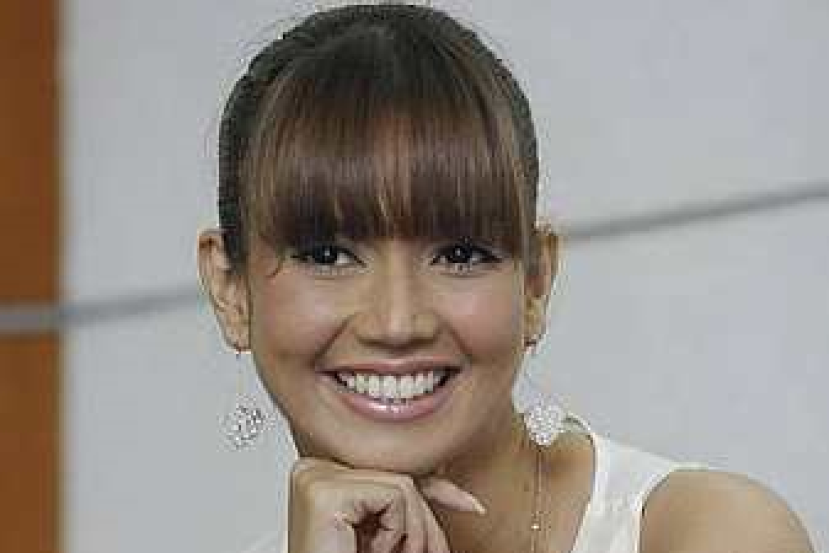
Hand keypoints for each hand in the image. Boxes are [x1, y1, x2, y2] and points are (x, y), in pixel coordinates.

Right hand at [287, 457, 485, 552]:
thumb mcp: (385, 532)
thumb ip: (406, 502)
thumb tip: (449, 477)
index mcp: (321, 474)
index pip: (390, 470)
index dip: (437, 489)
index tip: (472, 505)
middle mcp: (313, 469)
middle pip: (399, 476)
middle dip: (426, 521)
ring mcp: (316, 476)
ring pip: (402, 485)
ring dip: (412, 532)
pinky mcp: (324, 491)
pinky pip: (394, 495)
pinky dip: (397, 532)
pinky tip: (370, 551)